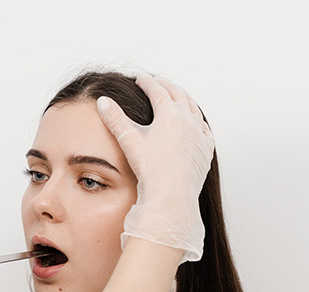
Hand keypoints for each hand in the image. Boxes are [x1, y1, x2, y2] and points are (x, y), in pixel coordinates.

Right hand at [96, 74, 214, 261]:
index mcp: (170, 114)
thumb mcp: (129, 140)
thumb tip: (102, 100)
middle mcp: (188, 120)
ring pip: (194, 110)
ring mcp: (200, 135)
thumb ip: (115, 118)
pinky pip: (204, 130)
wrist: (171, 195)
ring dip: (184, 101)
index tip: (140, 78)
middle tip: (158, 82)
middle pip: (178, 95)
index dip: (147, 83)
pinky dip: (197, 122)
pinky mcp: (206, 150)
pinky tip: (194, 124)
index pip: (157, 91)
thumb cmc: (151, 170)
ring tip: (177, 98)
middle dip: (167, 87)